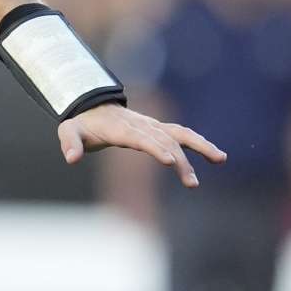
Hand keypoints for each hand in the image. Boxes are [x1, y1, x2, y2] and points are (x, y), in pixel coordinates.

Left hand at [58, 104, 226, 187]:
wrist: (93, 107)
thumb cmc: (82, 124)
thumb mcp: (70, 131)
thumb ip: (70, 143)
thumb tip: (71, 158)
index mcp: (120, 128)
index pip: (140, 138)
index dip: (154, 147)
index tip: (169, 160)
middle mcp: (140, 125)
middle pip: (163, 140)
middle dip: (180, 160)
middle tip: (191, 183)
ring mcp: (151, 125)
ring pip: (179, 134)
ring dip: (199, 146)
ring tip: (220, 159)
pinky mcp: (158, 129)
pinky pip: (181, 134)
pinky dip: (198, 142)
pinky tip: (217, 156)